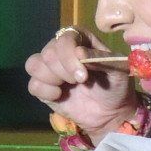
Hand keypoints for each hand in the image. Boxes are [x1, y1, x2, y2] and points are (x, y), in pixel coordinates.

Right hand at [24, 27, 139, 140]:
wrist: (111, 112)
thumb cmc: (116, 86)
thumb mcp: (117, 71)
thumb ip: (100, 59)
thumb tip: (79, 52)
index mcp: (80, 39)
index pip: (65, 38)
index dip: (69, 56)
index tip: (83, 76)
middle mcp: (61, 49)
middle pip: (48, 53)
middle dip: (64, 71)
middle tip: (81, 82)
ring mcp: (50, 68)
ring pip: (34, 65)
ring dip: (52, 79)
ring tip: (70, 86)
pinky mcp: (43, 86)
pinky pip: (33, 84)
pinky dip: (45, 91)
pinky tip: (60, 96)